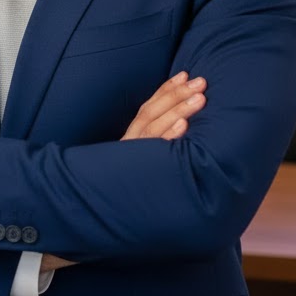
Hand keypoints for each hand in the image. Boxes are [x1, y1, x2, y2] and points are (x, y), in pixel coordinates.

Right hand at [39, 72, 206, 277]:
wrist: (94, 221)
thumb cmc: (124, 192)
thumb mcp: (135, 165)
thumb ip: (151, 146)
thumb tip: (181, 128)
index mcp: (129, 141)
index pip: (148, 108)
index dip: (166, 90)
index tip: (185, 74)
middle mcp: (128, 147)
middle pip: (152, 114)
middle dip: (176, 95)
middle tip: (201, 81)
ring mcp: (130, 161)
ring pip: (153, 130)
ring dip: (178, 111)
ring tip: (199, 99)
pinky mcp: (134, 176)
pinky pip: (152, 156)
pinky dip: (167, 139)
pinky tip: (183, 129)